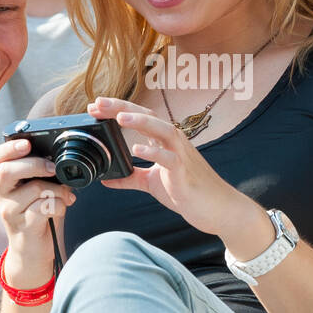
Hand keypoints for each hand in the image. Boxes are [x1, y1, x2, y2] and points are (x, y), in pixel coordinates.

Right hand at [0, 138, 75, 282]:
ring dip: (58, 189)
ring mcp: (10, 211)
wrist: (31, 252)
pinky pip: (45, 207)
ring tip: (66, 195)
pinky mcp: (23, 226)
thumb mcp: (34, 191)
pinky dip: (60, 204)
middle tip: (53, 168)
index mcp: (2, 181)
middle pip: (7, 170)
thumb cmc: (36, 216)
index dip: (8, 148)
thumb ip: (39, 173)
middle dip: (35, 164)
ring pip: (34, 188)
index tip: (27, 144)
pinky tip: (63, 206)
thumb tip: (59, 156)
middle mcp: (0, 194)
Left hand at [88, 96, 246, 236]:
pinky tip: (137, 149)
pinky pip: (169, 158)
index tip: (96, 106)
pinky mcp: (184, 172)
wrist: (216, 208)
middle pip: (147, 116)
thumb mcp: (152, 183)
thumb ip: (131, 178)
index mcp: (164, 142)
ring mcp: (180, 155)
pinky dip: (153, 152)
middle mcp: (173, 142)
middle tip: (98, 103)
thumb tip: (107, 179)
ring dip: (140, 122)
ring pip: (162, 130)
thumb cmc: (187, 192)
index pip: (140, 118)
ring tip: (119, 117)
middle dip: (122, 108)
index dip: (118, 110)